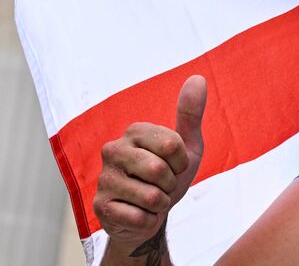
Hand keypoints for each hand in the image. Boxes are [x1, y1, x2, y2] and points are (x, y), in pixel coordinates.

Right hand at [93, 75, 206, 253]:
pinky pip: (140, 218)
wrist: (148, 214)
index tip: (174, 166)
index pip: (173, 145)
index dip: (182, 162)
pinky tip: (137, 214)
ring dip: (160, 205)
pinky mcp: (100, 207)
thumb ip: (190, 114)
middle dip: (171, 185)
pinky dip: (148, 221)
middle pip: (160, 170)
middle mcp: (113, 150)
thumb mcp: (186, 147)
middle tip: (162, 186)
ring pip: (152, 197)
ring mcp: (104, 178)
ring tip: (150, 200)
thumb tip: (198, 78)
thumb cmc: (167, 176)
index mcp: (134, 131)